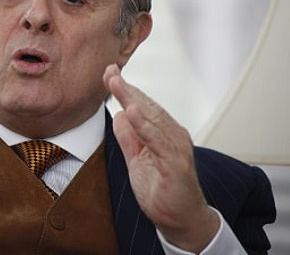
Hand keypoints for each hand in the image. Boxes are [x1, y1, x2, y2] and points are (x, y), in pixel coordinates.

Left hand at [103, 64, 218, 251]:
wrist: (181, 220)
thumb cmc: (162, 189)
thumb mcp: (137, 160)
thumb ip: (128, 138)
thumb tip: (119, 116)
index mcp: (162, 132)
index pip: (142, 105)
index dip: (125, 89)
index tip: (108, 73)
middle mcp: (172, 135)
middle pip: (147, 105)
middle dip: (126, 88)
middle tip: (109, 70)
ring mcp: (176, 147)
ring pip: (152, 118)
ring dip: (133, 99)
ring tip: (116, 83)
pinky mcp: (176, 163)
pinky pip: (158, 140)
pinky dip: (145, 125)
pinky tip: (132, 112)